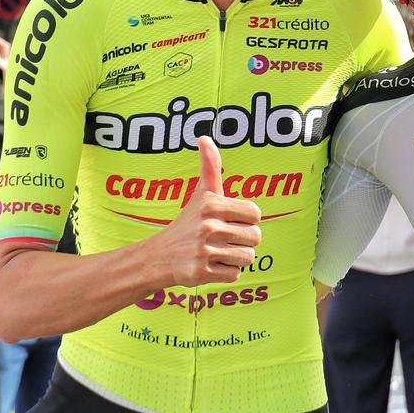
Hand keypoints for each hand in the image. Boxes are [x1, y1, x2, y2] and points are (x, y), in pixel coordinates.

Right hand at [155, 136, 262, 287]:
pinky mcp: (202, 273)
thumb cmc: (187, 224)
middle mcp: (208, 226)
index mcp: (211, 204)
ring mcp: (204, 251)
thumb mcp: (200, 194)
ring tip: (217, 253)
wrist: (158, 257)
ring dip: (236, 258)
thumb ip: (211, 167)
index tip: (230, 221)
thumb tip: (204, 137)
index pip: (255, 214)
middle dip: (243, 241)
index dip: (246, 220)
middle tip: (223, 240)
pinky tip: (211, 266)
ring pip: (248, 257)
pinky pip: (235, 275)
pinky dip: (226, 273)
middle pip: (255, 237)